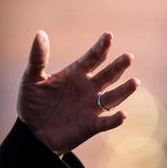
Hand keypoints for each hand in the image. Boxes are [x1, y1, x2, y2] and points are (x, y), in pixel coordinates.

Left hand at [17, 31, 139, 153]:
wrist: (32, 133)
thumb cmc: (32, 104)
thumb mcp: (31, 79)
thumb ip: (38, 58)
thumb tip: (40, 34)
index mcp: (76, 74)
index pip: (93, 57)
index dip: (101, 47)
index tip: (108, 36)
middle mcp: (88, 88)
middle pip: (108, 74)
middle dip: (118, 66)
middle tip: (128, 57)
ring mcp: (91, 107)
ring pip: (113, 97)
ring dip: (124, 90)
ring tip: (135, 82)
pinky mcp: (91, 125)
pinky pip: (106, 122)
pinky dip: (115, 120)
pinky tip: (123, 115)